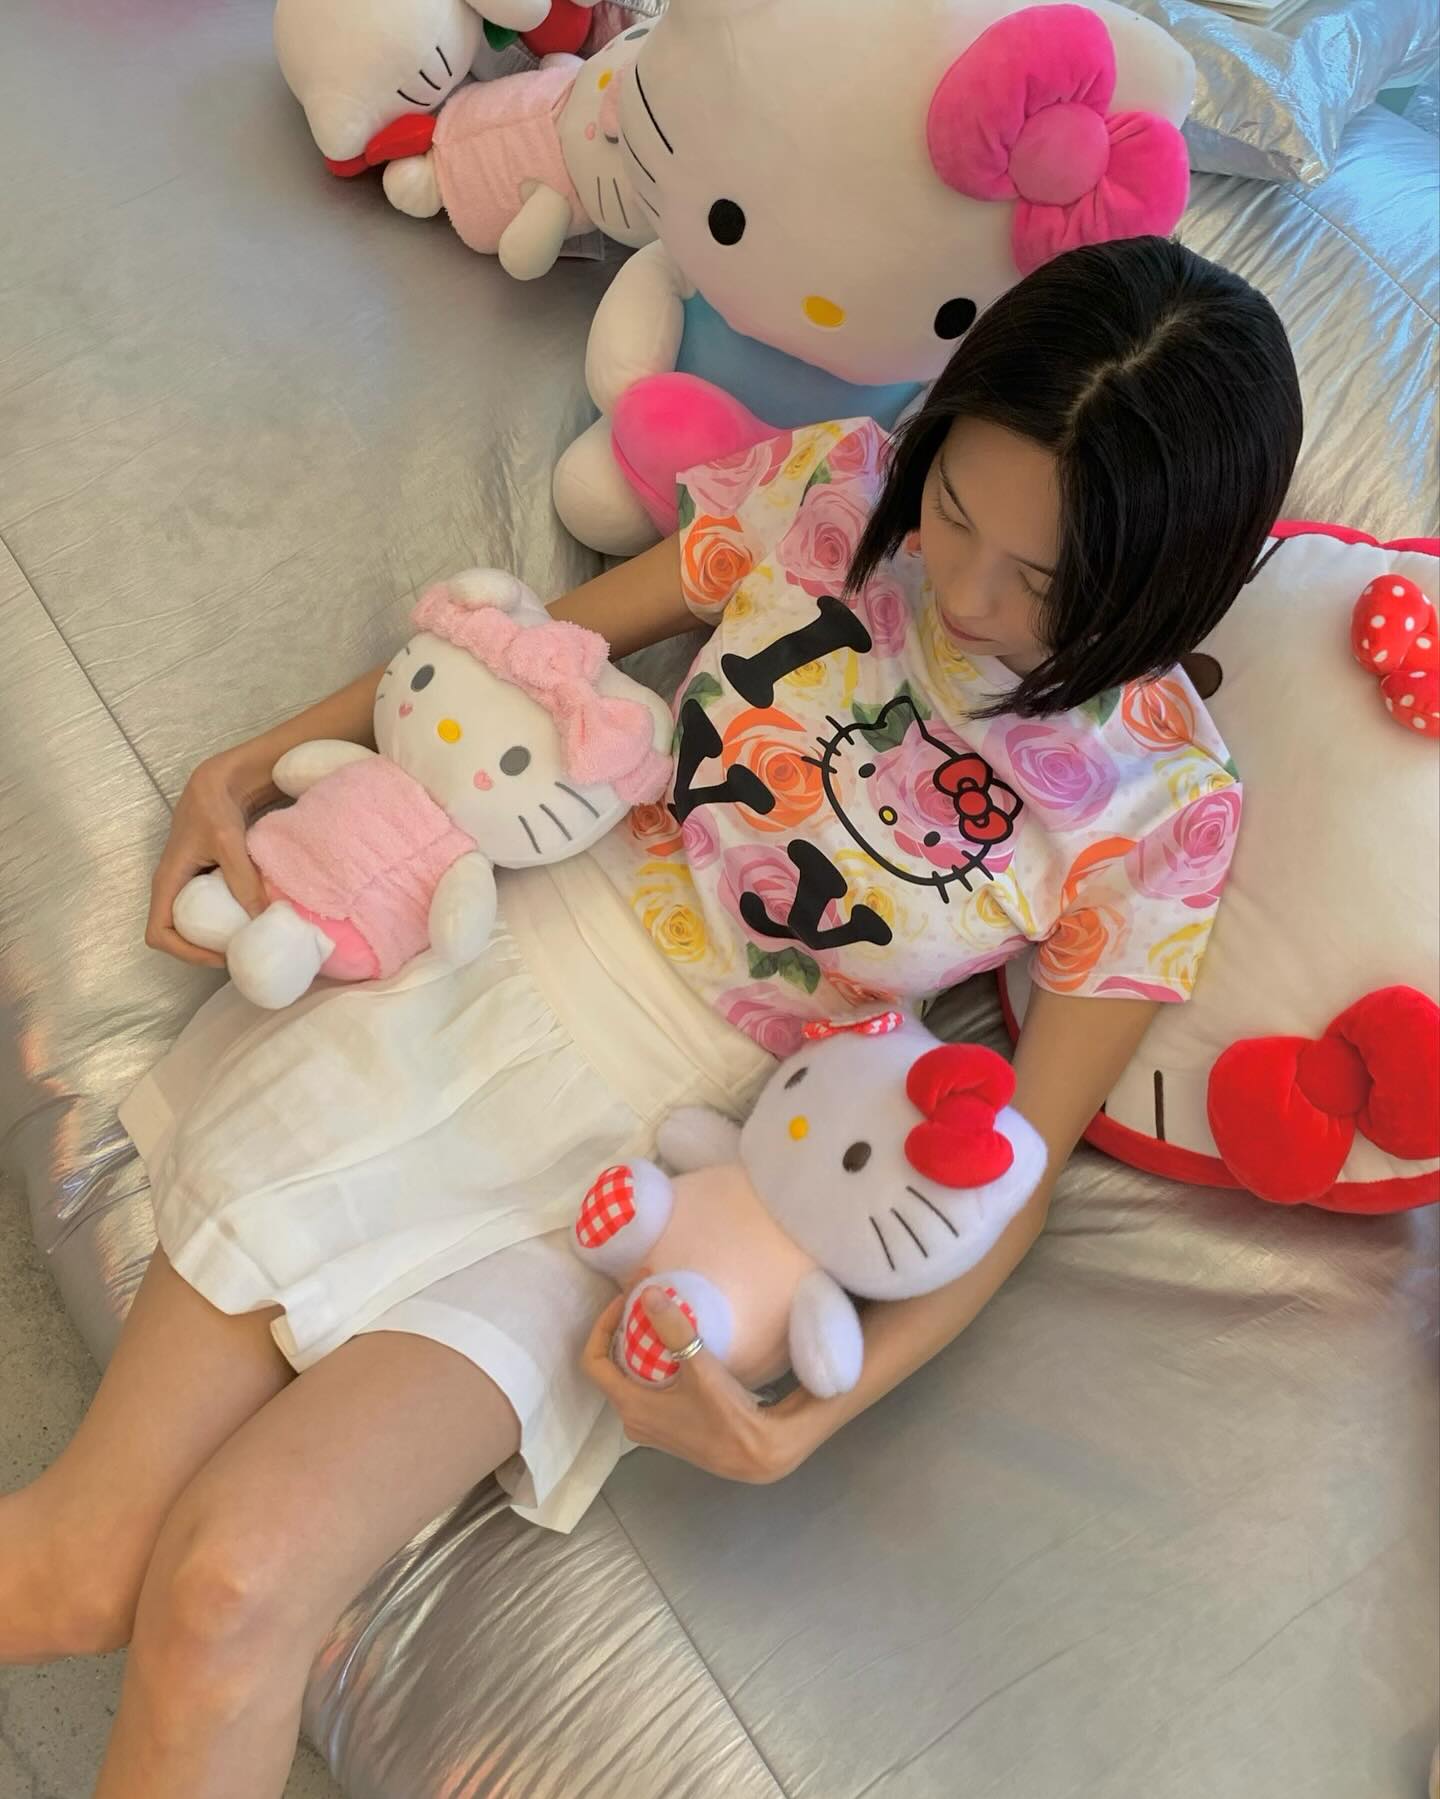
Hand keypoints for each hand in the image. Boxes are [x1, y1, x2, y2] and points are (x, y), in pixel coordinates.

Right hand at [146, 750, 273, 965]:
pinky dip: (227, 918)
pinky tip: (252, 918)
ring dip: (216, 936)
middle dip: (203, 950)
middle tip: (239, 953)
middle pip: (176, 935)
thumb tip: (260, 919)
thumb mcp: (228, 843)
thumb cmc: (214, 808)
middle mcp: (173, 887)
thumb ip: (241, 879)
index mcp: (166, 881)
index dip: (183, 952)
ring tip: (247, 940)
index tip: (218, 955)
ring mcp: (187, 883)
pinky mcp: (204, 878)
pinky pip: (210, 909)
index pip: (158, 933)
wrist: (219, 782)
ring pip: (193, 924)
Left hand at [581, 1285, 817, 1484]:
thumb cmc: (725, 1417)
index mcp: (630, 1407)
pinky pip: (646, 1389)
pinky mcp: (667, 1428)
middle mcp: (632, 1419)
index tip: (624, 1302)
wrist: (756, 1456)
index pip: (594, 1361)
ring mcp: (649, 1426)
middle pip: (611, 1367)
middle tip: (643, 1302)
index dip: (602, 1326)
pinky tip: (675, 1348)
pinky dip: (653, 1364)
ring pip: (630, 1378)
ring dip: (638, 1347)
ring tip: (658, 1318)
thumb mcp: (700, 1369)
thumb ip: (673, 1329)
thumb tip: (648, 1293)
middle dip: (622, 1331)